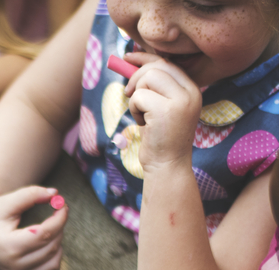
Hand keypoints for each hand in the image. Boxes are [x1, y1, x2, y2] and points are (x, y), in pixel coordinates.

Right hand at [0, 186, 67, 269]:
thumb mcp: (6, 201)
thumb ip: (31, 194)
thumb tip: (55, 194)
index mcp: (8, 246)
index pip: (45, 234)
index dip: (59, 218)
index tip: (62, 205)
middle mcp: (13, 266)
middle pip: (51, 247)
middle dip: (59, 228)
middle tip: (55, 214)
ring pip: (54, 263)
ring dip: (58, 244)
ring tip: (48, 231)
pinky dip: (54, 262)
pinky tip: (47, 247)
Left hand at [123, 52, 201, 174]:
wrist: (167, 164)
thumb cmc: (159, 137)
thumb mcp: (158, 107)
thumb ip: (153, 86)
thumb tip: (131, 62)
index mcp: (191, 89)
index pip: (167, 63)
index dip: (145, 58)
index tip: (127, 57)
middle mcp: (191, 92)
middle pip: (157, 67)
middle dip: (136, 78)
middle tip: (129, 95)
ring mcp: (181, 100)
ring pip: (147, 78)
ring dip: (136, 97)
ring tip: (142, 115)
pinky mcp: (167, 110)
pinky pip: (139, 96)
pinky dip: (134, 109)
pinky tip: (143, 123)